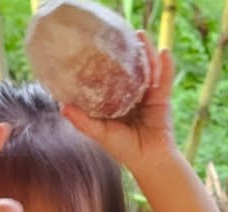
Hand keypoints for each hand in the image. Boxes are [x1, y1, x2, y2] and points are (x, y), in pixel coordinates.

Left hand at [60, 31, 176, 171]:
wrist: (148, 159)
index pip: (109, 79)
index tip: (96, 49)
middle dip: (127, 53)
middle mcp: (131, 96)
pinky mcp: (162, 100)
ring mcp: (148, 96)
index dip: (104, 64)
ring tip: (141, 36)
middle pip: (130, 70)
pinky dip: (165, 67)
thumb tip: (62, 107)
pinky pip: (164, 81)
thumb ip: (82, 121)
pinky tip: (164, 53)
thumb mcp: (99, 132)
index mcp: (115, 102)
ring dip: (146, 53)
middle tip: (122, 35)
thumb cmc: (122, 148)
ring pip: (147, 71)